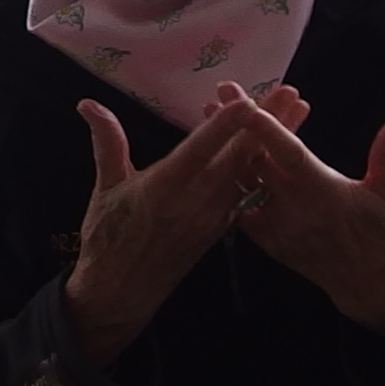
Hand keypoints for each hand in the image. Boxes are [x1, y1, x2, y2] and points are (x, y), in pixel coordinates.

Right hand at [60, 89, 281, 364]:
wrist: (122, 293)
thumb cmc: (108, 239)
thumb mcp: (105, 189)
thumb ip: (107, 142)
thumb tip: (88, 103)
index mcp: (163, 189)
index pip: (199, 151)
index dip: (224, 126)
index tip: (247, 101)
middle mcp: (194, 202)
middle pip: (237, 157)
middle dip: (266, 123)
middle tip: (291, 92)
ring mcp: (211, 217)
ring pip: (248, 172)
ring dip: (272, 141)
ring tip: (297, 112)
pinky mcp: (219, 227)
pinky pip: (244, 190)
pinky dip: (261, 165)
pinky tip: (276, 147)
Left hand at [219, 91, 384, 340]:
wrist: (371, 283)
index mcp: (325, 193)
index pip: (291, 158)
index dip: (269, 132)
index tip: (249, 106)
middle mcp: (294, 210)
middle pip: (258, 160)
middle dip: (239, 124)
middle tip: (222, 89)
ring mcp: (276, 226)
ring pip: (244, 179)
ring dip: (228, 146)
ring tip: (210, 112)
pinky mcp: (267, 240)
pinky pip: (241, 205)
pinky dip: (231, 179)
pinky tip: (217, 152)